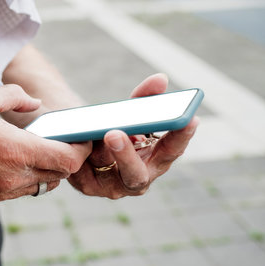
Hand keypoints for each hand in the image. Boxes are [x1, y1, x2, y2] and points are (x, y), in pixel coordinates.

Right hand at [0, 85, 90, 200]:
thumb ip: (15, 96)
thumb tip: (35, 104)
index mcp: (15, 150)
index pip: (67, 159)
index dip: (81, 149)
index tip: (82, 138)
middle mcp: (14, 176)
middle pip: (60, 174)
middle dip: (68, 157)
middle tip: (64, 139)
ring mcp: (3, 190)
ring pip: (44, 183)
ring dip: (50, 168)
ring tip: (42, 148)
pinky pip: (25, 189)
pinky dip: (32, 175)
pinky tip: (20, 158)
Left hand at [67, 74, 198, 198]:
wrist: (84, 140)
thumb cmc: (115, 127)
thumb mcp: (129, 113)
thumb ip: (144, 98)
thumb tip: (161, 79)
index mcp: (156, 161)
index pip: (171, 152)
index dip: (180, 137)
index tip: (189, 119)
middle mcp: (137, 179)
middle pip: (136, 174)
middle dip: (126, 155)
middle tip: (114, 133)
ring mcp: (111, 187)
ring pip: (105, 171)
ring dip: (96, 150)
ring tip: (88, 131)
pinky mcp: (86, 186)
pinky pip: (82, 171)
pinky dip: (79, 154)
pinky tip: (75, 138)